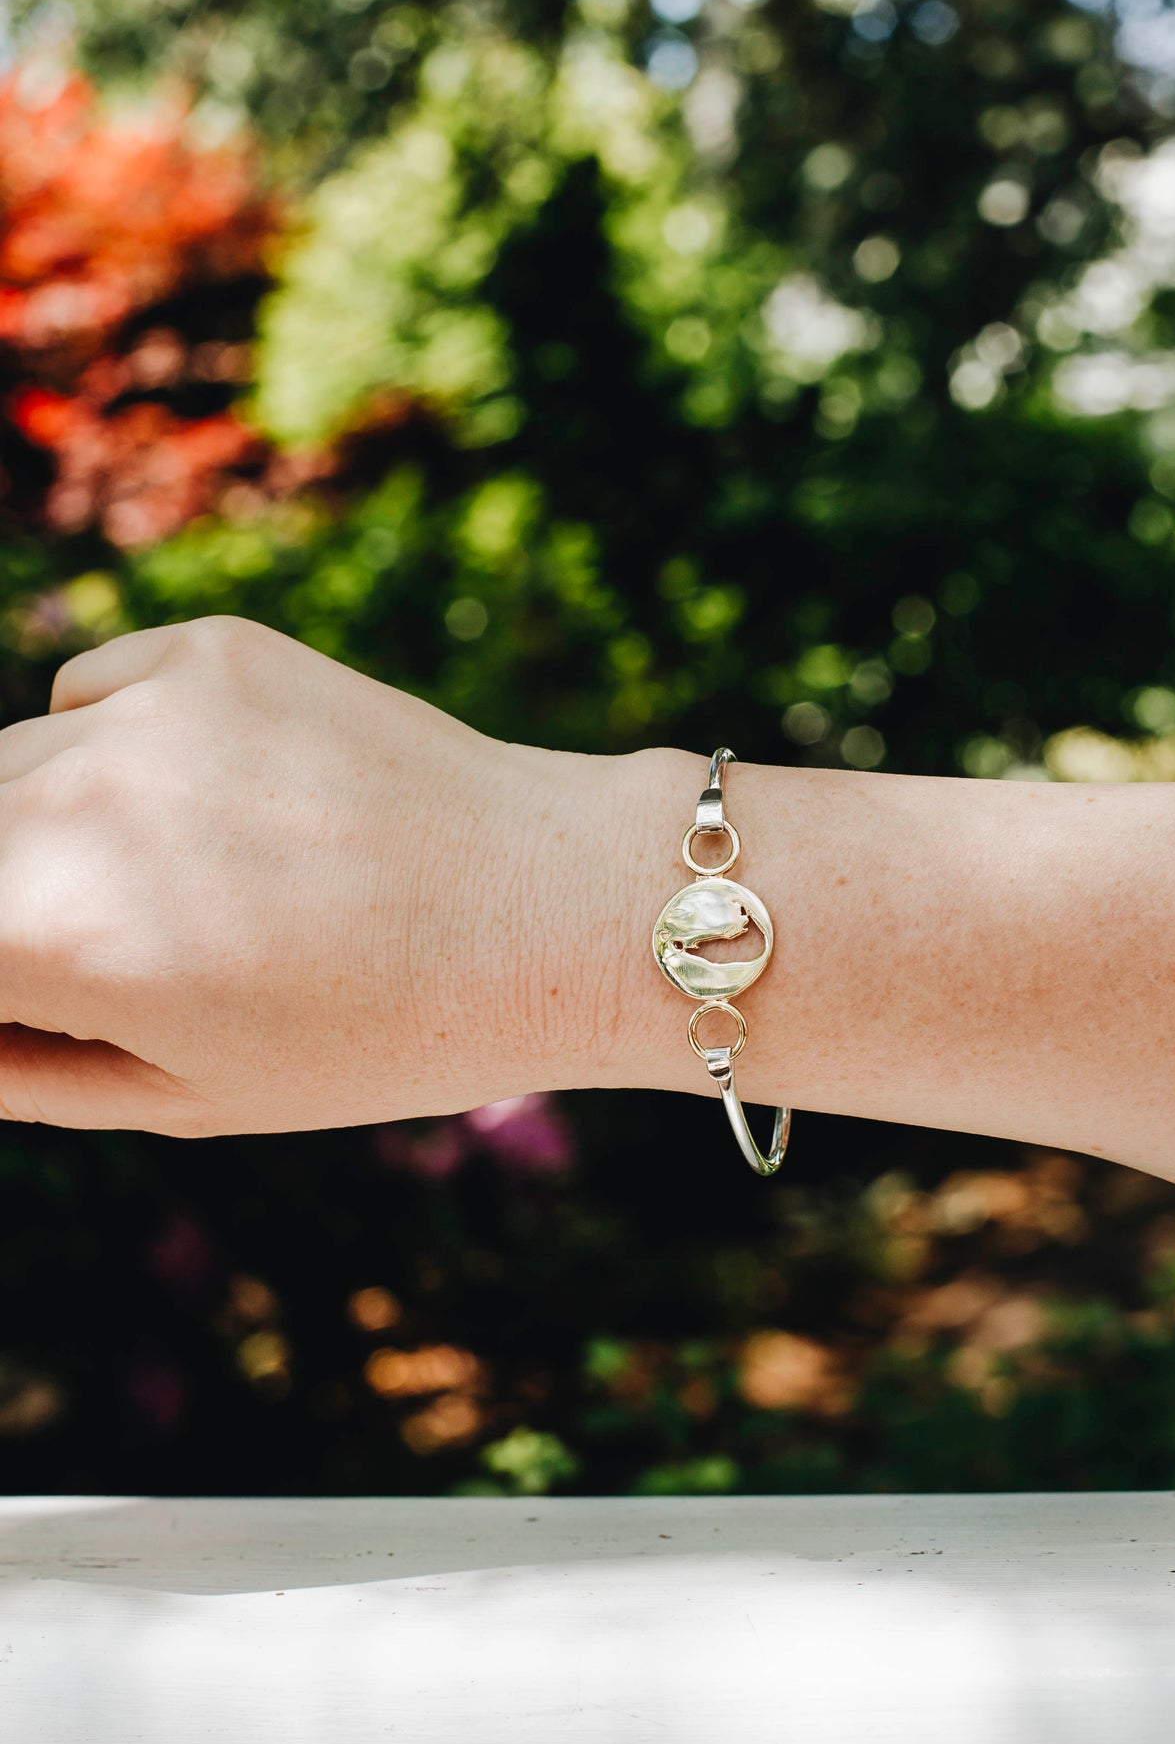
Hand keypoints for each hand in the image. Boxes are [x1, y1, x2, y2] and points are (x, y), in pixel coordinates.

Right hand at [0, 617, 623, 1134]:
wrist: (552, 908)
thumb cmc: (378, 1035)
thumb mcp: (179, 1097)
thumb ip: (16, 1063)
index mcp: (53, 930)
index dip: (1, 975)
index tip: (39, 985)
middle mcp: (75, 797)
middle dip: (6, 904)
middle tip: (105, 950)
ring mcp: (146, 706)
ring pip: (5, 763)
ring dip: (34, 827)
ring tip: (173, 892)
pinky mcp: (211, 646)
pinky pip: (90, 693)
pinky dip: (104, 748)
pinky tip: (206, 808)